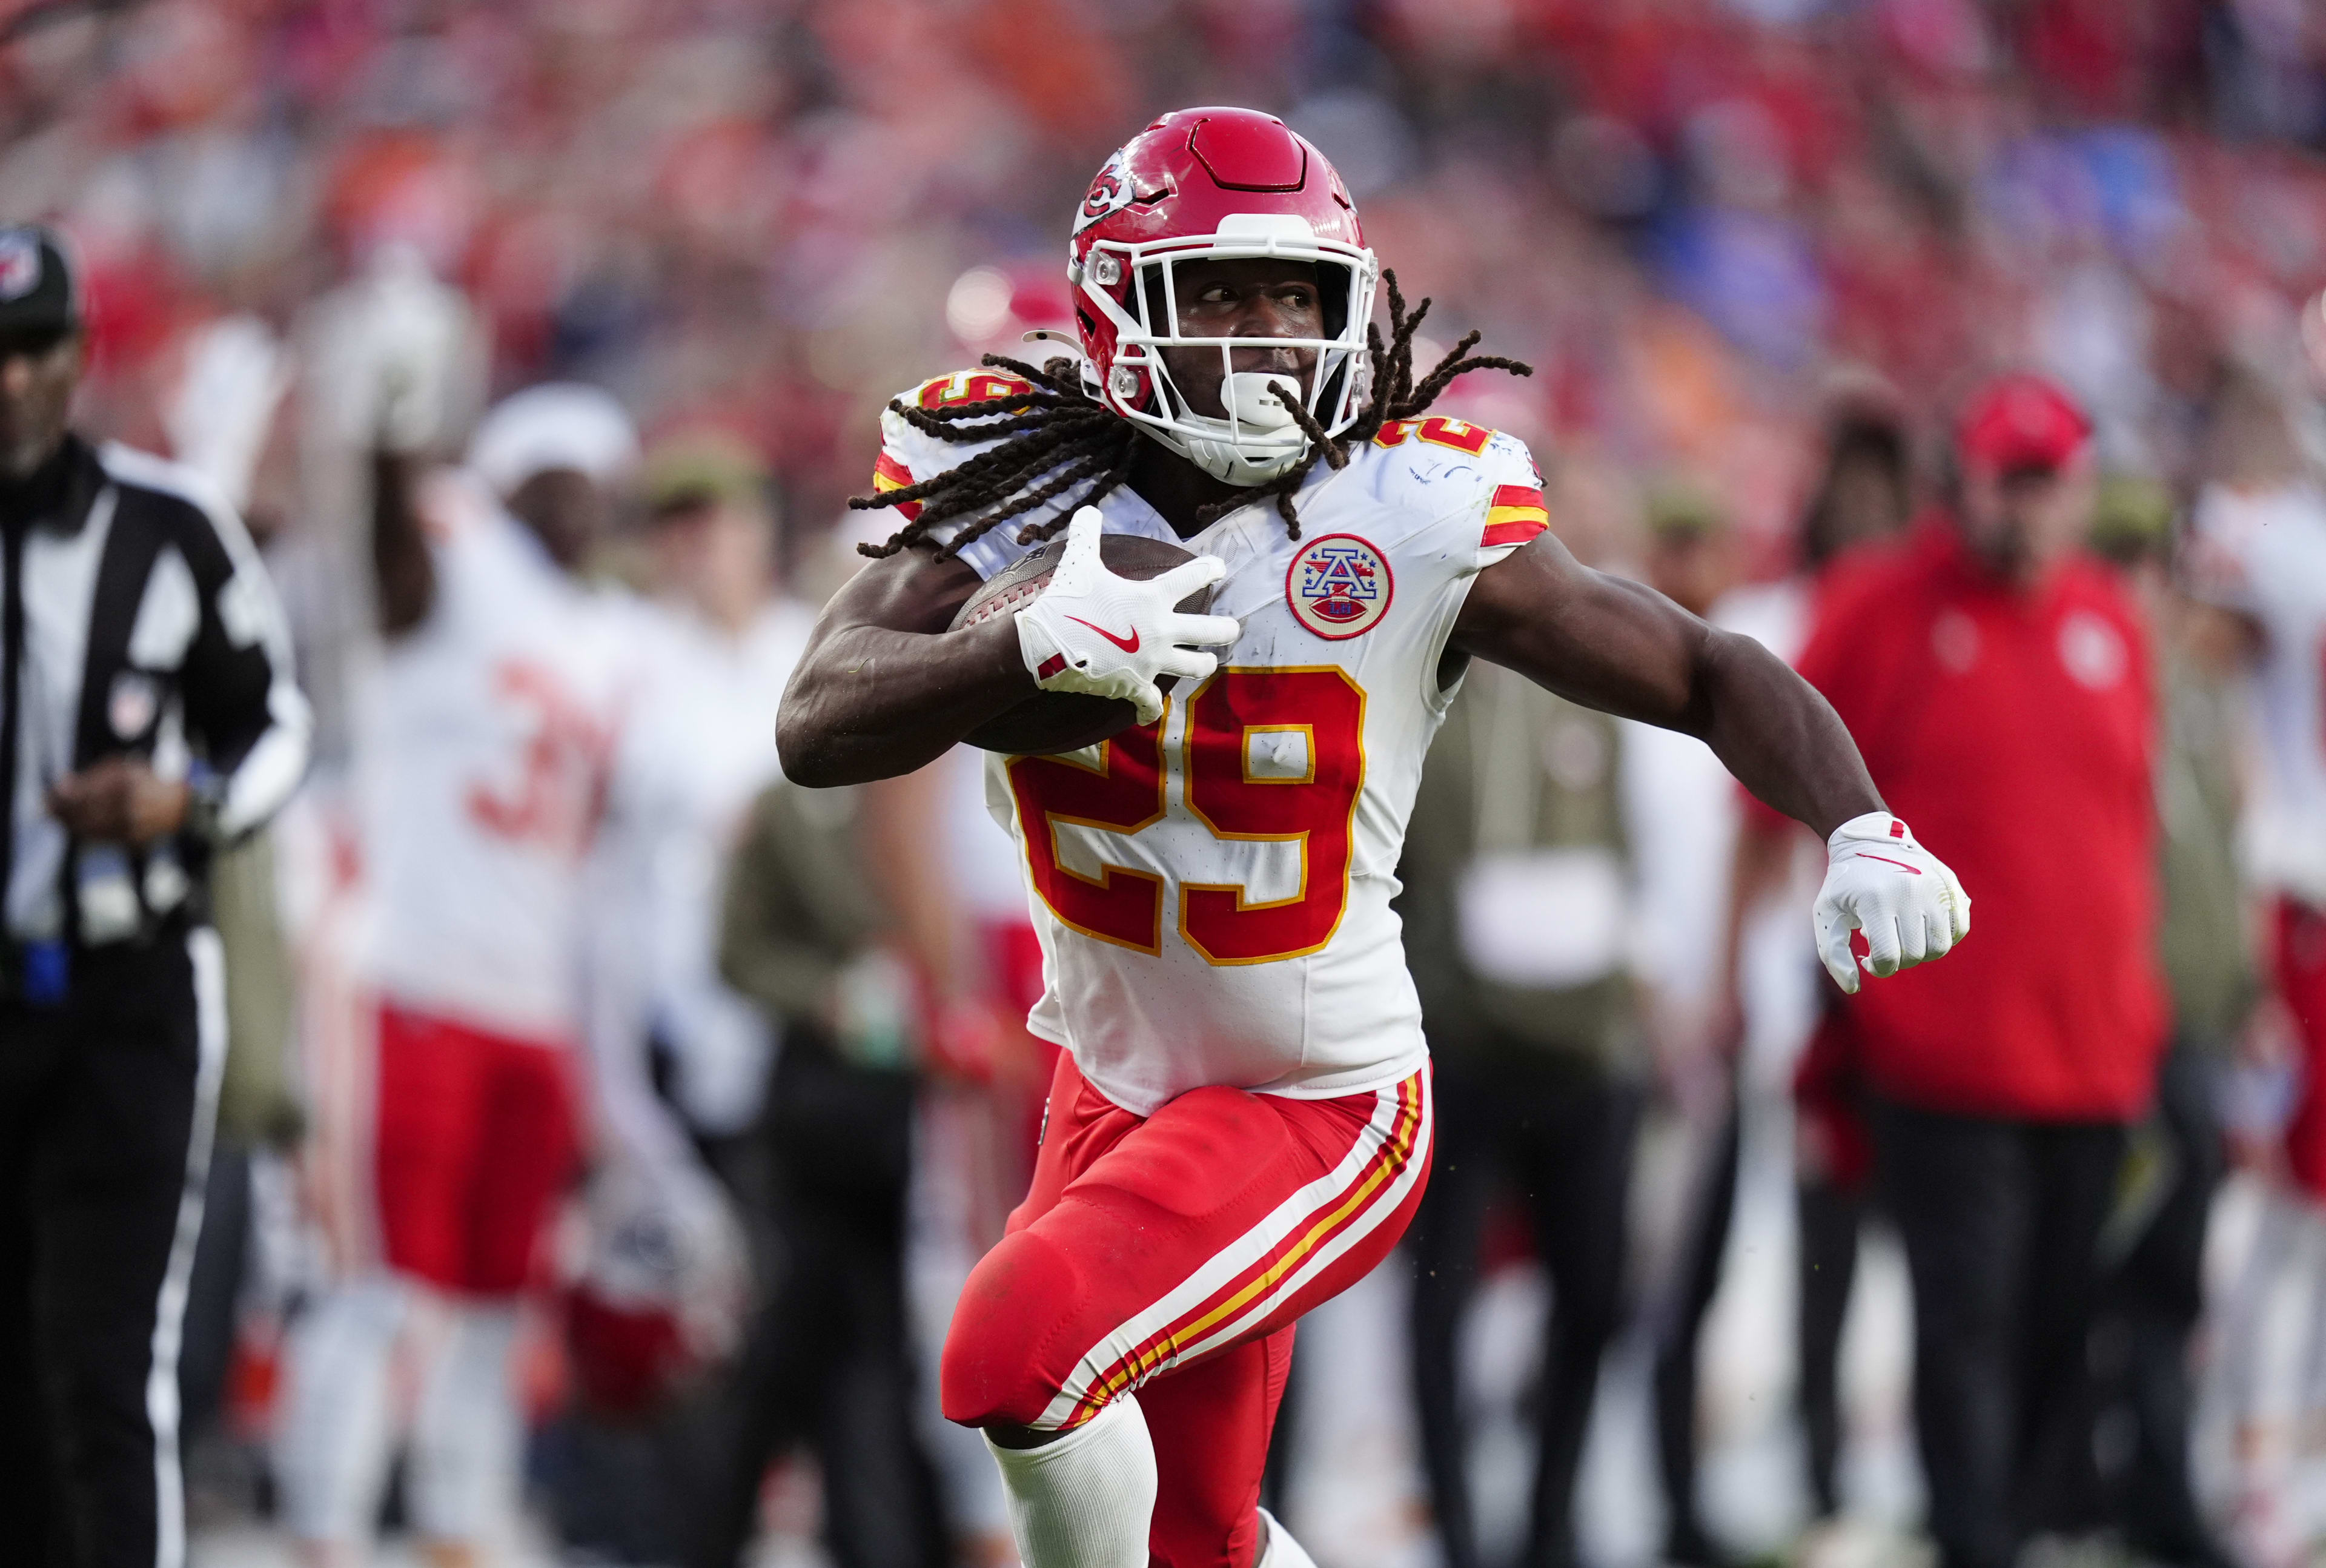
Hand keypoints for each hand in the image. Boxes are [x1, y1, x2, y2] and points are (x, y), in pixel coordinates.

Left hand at [47, 757, 190, 844]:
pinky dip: (85, 835)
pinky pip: (101, 839)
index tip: (47, 796)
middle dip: (61, 811)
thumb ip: (93, 774)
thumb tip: (63, 782)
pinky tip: (75, 829)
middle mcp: (127, 803)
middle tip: (46, 810)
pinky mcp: (133, 839)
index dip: (61, 796)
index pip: (82, 791)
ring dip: (69, 824)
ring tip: (58, 821)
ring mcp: (131, 823)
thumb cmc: (146, 783)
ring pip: (90, 827)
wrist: (181, 806)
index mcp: (124, 781)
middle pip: (83, 810)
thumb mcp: (123, 769)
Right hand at [1014, 507, 1240, 724]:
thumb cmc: (1065, 601)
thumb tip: (1088, 509)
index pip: (1193, 578)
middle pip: (1211, 632)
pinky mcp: (1135, 687)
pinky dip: (1151, 708)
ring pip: (1196, 667)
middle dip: (1226, 630)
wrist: (1045, 644)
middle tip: (1232, 629)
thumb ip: (1086, 534)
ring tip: (1207, 662)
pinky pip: (1153, 704)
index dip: (1210, 570)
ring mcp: (1151, 662)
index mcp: (1152, 599)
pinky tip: (1151, 709)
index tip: (1219, 569)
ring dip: (1204, 664)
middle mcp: (1161, 631)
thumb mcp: (1077, 562)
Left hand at [1812, 812, 1969, 993]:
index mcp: (1875, 900)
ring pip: (1941, 946)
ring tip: (1902, 936)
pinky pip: (1959, 928)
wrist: (1867, 840)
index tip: (1868, 958)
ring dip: (1921, 951)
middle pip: (1916, 955)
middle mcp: (1909, 892)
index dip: (1878, 968)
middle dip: (1898, 960)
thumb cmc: (1843, 884)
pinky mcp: (1950, 885)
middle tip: (1884, 944)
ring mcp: (1934, 887)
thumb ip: (1833, 955)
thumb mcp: (1826, 915)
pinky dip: (1944, 937)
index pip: (1889, 957)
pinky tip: (1921, 927)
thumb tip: (1855, 988)